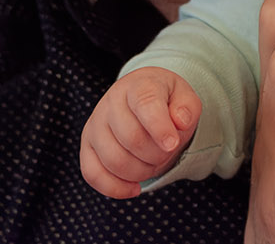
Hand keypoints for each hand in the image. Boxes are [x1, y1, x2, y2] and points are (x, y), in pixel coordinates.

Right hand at [80, 66, 199, 198]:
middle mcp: (111, 102)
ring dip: (140, 172)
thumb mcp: (184, 97)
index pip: (145, 104)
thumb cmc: (165, 101)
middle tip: (167, 152)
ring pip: (113, 160)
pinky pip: (92, 174)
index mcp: (138, 85)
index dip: (159, 127)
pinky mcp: (87, 146)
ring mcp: (95, 124)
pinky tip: (134, 188)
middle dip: (156, 154)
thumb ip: (187, 108)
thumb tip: (180, 122)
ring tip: (153, 164)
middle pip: (131, 138)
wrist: (142, 98)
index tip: (172, 144)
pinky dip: (115, 188)